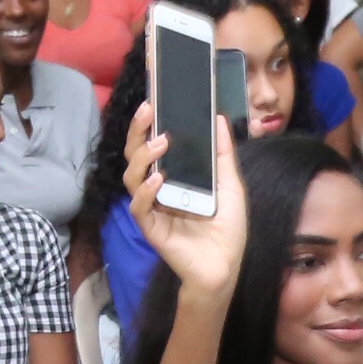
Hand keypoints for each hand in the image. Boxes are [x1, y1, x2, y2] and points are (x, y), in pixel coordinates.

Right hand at [120, 98, 247, 294]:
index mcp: (174, 175)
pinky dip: (146, 191)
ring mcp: (153, 208)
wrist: (225, 266)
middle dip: (139, 131)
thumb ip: (222, 153)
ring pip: (132, 177)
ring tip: (161, 142)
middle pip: (136, 154)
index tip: (152, 98)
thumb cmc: (226, 228)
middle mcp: (158, 188)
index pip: (154, 143)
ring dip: (143, 156)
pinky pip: (140, 207)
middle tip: (148, 110)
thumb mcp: (230, 184)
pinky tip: (158, 179)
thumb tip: (218, 118)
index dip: (149, 122)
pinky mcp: (152, 228)